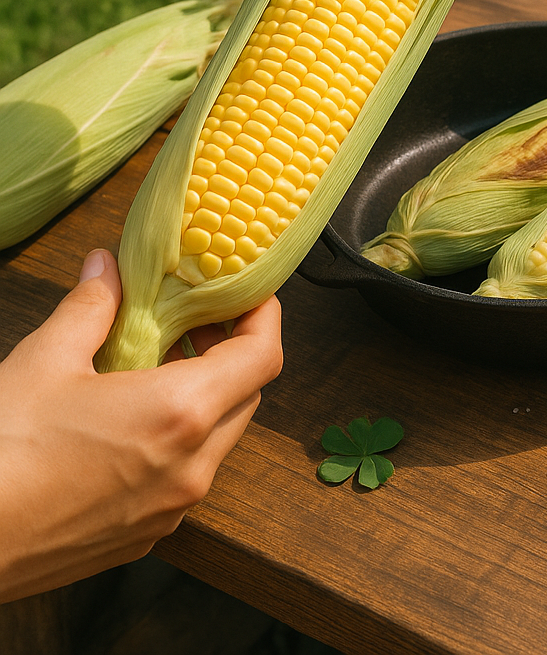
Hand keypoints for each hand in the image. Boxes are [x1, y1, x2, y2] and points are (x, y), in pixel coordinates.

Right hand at [0, 249, 282, 601]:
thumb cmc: (2, 454)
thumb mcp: (45, 361)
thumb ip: (91, 307)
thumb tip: (107, 267)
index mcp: (180, 414)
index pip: (263, 356)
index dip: (263, 317)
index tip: (248, 296)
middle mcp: (192, 466)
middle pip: (247, 395)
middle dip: (233, 353)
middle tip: (196, 324)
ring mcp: (173, 507)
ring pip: (220, 438)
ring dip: (206, 398)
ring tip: (158, 367)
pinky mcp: (147, 535)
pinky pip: (188, 476)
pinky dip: (180, 441)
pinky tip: (133, 422)